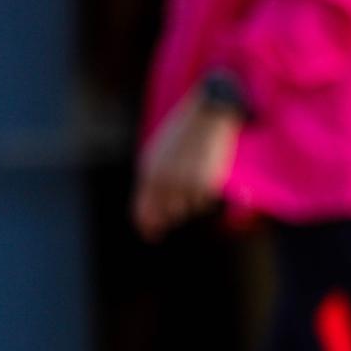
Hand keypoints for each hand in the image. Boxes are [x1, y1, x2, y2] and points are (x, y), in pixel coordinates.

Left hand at [131, 89, 241, 240]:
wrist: (208, 114)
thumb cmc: (184, 134)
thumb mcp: (161, 155)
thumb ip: (154, 184)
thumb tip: (155, 219)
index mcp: (149, 170)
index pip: (142, 209)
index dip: (146, 225)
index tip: (150, 236)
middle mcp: (164, 180)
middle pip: (167, 213)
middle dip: (172, 213)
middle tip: (182, 198)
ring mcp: (184, 183)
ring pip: (188, 208)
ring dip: (191, 199)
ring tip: (195, 174)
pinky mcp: (205, 183)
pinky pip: (204, 202)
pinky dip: (205, 193)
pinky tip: (206, 173)